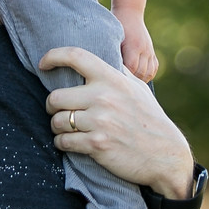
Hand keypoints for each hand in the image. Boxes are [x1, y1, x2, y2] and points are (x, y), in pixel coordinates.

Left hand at [39, 46, 192, 200]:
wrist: (165, 154)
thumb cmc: (150, 118)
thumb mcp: (137, 88)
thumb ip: (117, 72)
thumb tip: (105, 53)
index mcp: (112, 79)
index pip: (76, 56)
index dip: (54, 56)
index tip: (43, 63)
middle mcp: (104, 97)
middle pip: (56, 97)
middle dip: (52, 106)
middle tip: (57, 110)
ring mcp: (100, 121)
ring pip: (57, 121)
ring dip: (57, 128)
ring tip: (66, 130)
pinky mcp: (97, 144)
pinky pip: (64, 141)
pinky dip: (62, 143)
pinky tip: (69, 143)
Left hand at [117, 12, 158, 82]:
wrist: (129, 12)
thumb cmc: (116, 24)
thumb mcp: (113, 37)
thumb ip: (113, 52)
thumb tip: (108, 69)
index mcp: (134, 46)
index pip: (132, 68)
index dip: (124, 77)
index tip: (115, 81)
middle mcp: (144, 49)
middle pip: (141, 73)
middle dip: (132, 81)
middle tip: (120, 85)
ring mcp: (149, 50)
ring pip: (149, 72)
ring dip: (141, 80)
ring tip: (130, 84)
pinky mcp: (151, 51)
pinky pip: (154, 67)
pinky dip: (148, 75)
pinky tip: (139, 77)